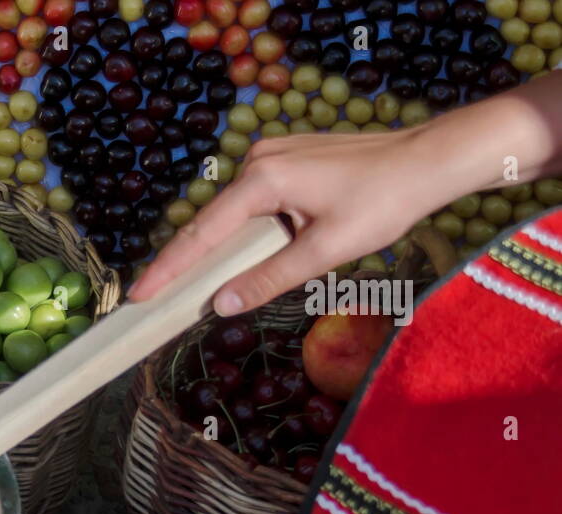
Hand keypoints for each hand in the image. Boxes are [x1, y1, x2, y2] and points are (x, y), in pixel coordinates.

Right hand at [130, 130, 437, 314]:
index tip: (139, 295)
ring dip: (219, 248)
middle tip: (155, 298)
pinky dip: (240, 231)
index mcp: (262, 179)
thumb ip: (271, 278)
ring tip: (192, 284)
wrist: (426, 161)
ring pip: (232, 214)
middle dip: (184, 262)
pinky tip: (237, 256)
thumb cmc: (384, 203)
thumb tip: (222, 304)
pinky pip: (250, 203)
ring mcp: (270, 155)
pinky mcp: (285, 159)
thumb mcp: (327, 249)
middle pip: (211, 222)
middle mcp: (258, 161)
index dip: (168, 268)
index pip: (202, 233)